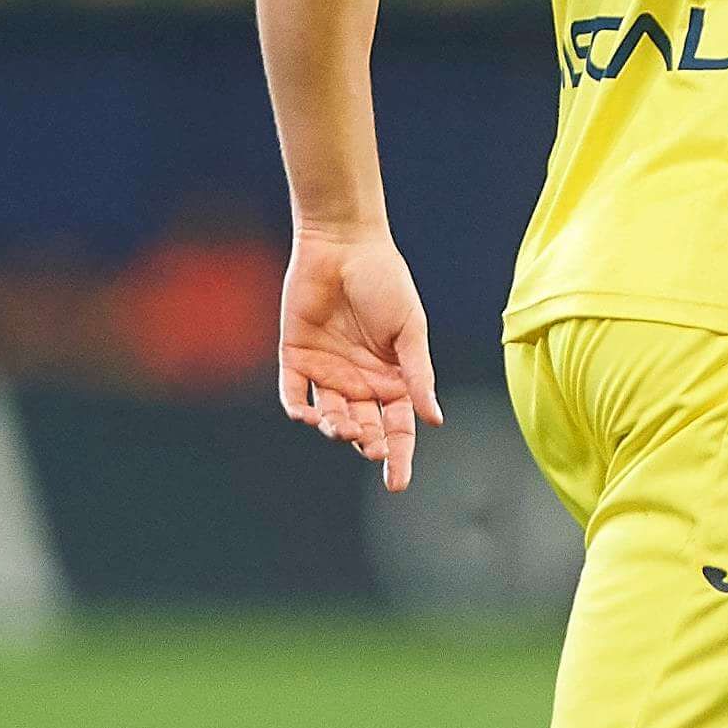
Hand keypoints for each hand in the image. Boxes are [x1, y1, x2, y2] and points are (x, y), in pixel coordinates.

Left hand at [279, 225, 442, 489]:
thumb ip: (418, 375)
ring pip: (329, 417)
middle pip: (364, 428)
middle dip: (367, 444)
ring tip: (343, 427)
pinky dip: (298, 409)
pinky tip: (308, 415)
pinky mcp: (296, 357)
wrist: (343, 244)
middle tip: (370, 448)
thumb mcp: (410, 331)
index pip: (397, 428)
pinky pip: (293, 393)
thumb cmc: (386, 282)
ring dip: (335, 429)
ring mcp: (327, 371)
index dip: (397, 456)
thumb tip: (433, 420)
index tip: (396, 483)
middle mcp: (360, 381)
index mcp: (393, 378)